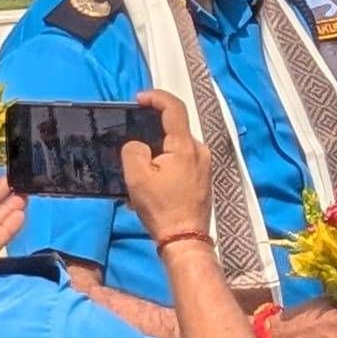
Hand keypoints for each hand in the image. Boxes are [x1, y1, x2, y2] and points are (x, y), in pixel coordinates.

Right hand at [121, 91, 210, 243]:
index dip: (155, 97)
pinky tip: (153, 184)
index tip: (138, 99)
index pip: (174, 107)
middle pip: (173, 129)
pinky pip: (181, 161)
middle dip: (151, 133)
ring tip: (140, 173)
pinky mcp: (203, 178)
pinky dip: (165, 165)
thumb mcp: (137, 177)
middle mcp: (200, 151)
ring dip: (157, 153)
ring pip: (176, 147)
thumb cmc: (162, 208)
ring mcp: (204, 165)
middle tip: (132, 145)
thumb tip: (138, 144)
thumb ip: (134, 150)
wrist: (184, 240)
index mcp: (186, 146)